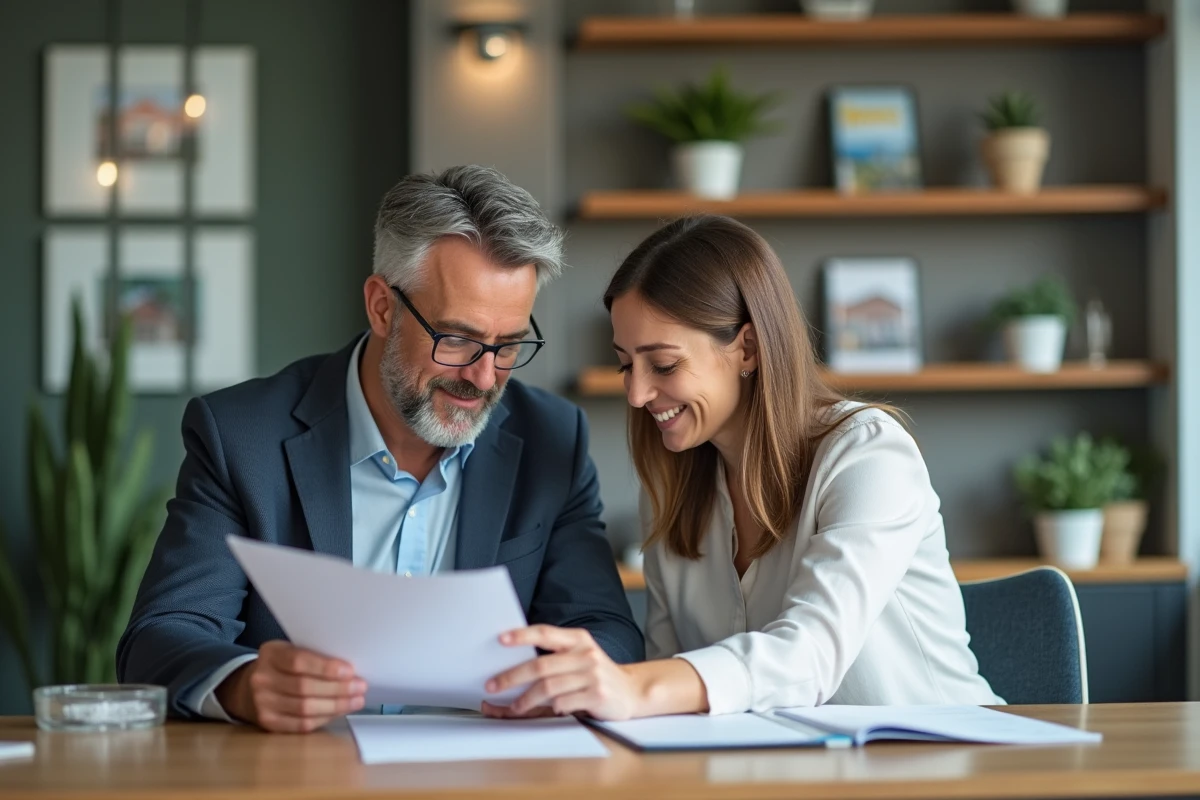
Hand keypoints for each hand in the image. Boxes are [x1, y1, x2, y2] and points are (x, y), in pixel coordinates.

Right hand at [215, 640, 366, 732]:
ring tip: (356, 700)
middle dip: (338, 689)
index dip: (326, 668)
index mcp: (270, 654)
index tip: (350, 671)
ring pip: (305, 709)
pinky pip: (301, 724)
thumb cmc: (281, 667)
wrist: (249, 688)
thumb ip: (313, 656)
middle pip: (304, 687)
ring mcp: (262, 703)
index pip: (299, 661)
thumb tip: (350, 670)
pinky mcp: (268, 723)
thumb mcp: (290, 651)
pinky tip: (339, 712)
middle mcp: (261, 679)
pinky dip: (324, 718)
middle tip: (360, 687)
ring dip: (336, 706)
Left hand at [482, 625, 641, 720]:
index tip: (501, 639)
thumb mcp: (579, 657)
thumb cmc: (595, 675)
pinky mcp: (597, 695)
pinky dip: (551, 708)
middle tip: (493, 685)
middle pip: (541, 665)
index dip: (522, 635)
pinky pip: (564, 703)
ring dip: (526, 699)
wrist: (632, 691)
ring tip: (515, 707)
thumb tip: (512, 671)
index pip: (545, 633)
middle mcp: (586, 654)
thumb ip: (552, 660)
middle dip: (512, 676)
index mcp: (578, 639)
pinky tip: (547, 711)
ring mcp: (592, 675)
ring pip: (548, 687)